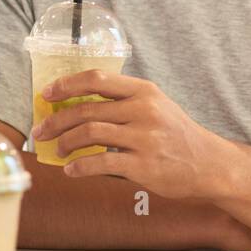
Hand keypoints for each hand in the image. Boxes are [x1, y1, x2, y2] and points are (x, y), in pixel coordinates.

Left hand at [30, 70, 231, 199]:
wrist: (208, 163)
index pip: (97, 80)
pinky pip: (101, 163)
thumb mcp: (155, 106)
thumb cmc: (176, 134)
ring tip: (57, 150)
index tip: (47, 95)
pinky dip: (79, 167)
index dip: (66, 85)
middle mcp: (143, 110)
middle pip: (86, 110)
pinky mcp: (143, 165)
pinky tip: (71, 170)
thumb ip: (123, 102)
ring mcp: (144, 138)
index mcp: (144, 91)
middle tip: (41, 131)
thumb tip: (76, 104)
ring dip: (65, 143)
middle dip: (56, 121)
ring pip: (89, 134)